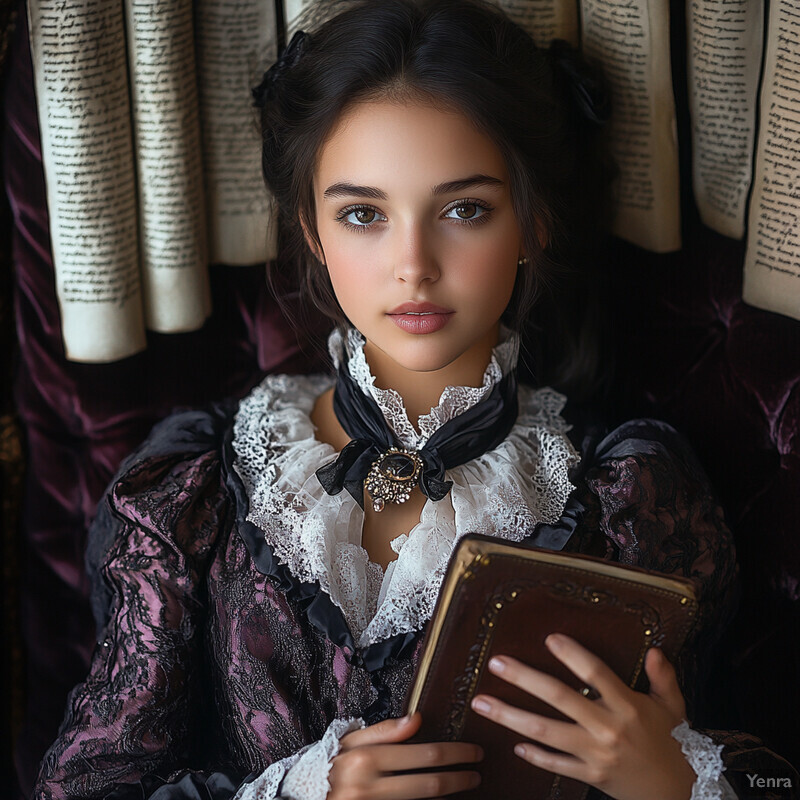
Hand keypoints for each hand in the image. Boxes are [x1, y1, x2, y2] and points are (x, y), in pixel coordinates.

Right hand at [328, 712, 482, 799]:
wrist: (299, 798)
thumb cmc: (326, 766)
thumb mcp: (349, 739)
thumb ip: (384, 730)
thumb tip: (417, 718)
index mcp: (366, 759)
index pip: (424, 756)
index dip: (455, 754)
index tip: (474, 752)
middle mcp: (368, 787)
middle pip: (429, 785)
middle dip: (460, 779)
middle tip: (477, 773)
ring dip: (448, 798)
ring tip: (464, 787)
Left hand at [469, 634, 695, 799]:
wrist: (680, 795)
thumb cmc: (673, 743)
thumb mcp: (674, 706)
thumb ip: (663, 676)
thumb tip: (654, 649)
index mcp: (628, 705)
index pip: (596, 673)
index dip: (572, 654)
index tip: (549, 638)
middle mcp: (608, 728)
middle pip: (560, 698)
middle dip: (524, 679)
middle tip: (495, 663)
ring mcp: (596, 754)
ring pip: (546, 732)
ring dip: (511, 716)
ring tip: (482, 703)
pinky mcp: (591, 776)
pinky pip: (556, 765)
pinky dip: (535, 756)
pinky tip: (514, 745)